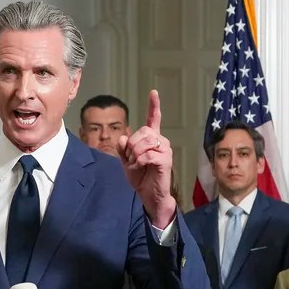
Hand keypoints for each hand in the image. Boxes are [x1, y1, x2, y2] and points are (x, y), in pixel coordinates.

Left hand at [119, 90, 175, 227]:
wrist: (149, 195)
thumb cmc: (141, 178)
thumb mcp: (126, 162)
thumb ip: (123, 149)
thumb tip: (123, 138)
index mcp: (151, 139)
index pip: (153, 119)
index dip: (153, 105)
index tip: (153, 92)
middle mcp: (161, 141)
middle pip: (142, 131)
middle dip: (131, 146)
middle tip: (131, 159)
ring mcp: (165, 150)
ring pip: (144, 143)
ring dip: (134, 155)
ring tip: (136, 164)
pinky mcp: (165, 160)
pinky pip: (147, 155)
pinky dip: (139, 162)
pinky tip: (141, 168)